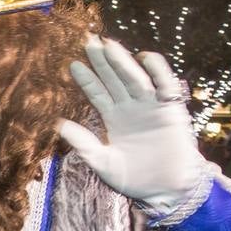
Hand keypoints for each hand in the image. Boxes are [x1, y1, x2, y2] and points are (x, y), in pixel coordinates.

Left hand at [61, 36, 206, 214]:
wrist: (167, 190)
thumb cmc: (135, 180)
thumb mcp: (104, 163)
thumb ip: (84, 144)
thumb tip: (59, 124)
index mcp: (114, 119)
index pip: (98, 93)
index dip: (86, 79)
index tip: (73, 65)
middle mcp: (131, 108)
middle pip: (114, 79)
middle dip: (102, 61)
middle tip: (88, 41)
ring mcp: (151, 106)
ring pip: (135, 78)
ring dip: (123, 62)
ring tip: (108, 45)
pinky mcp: (171, 109)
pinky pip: (165, 83)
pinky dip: (157, 70)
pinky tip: (143, 57)